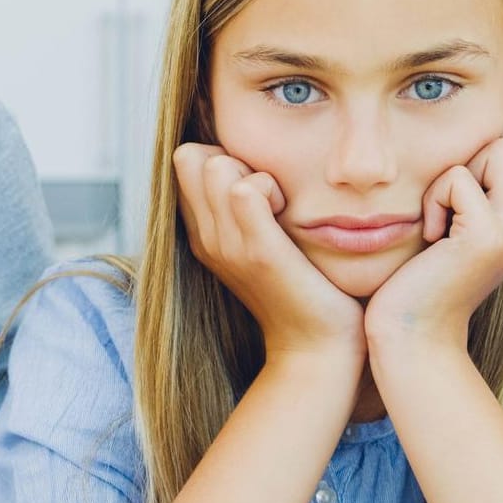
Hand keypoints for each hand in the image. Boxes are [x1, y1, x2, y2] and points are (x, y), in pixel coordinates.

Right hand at [174, 143, 364, 360]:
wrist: (316, 346)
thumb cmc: (302, 288)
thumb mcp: (263, 241)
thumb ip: (248, 206)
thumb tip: (254, 167)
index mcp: (204, 234)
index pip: (185, 160)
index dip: (220, 158)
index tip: (257, 190)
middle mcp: (207, 239)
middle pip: (191, 156)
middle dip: (233, 160)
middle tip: (269, 196)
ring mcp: (228, 246)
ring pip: (216, 166)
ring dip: (254, 173)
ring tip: (280, 208)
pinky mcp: (260, 253)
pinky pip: (246, 191)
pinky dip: (270, 189)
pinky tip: (289, 215)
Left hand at [364, 126, 502, 352]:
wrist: (414, 336)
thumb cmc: (420, 282)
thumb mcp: (454, 230)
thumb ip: (474, 191)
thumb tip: (478, 140)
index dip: (492, 150)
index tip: (460, 196)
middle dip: (475, 159)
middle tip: (451, 208)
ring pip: (498, 149)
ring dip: (454, 179)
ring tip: (441, 223)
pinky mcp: (487, 235)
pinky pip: (459, 177)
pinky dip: (435, 200)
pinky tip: (431, 238)